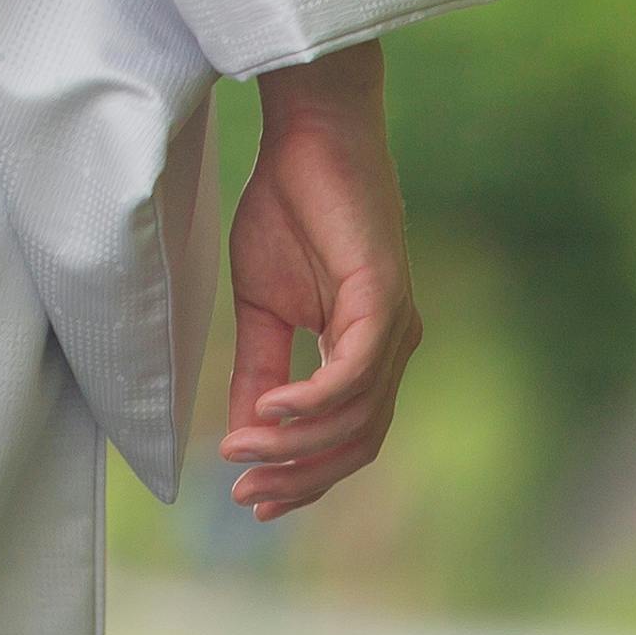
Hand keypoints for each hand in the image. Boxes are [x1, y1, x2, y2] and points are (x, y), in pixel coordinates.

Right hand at [221, 43, 417, 521]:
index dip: (303, 477)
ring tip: (241, 447)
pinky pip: (354, 373)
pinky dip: (311, 400)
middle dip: (301, 477)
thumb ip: (258, 369)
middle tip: (244, 495)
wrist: (308, 134)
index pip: (348, 438)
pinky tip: (269, 409)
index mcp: (367, 349)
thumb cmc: (287, 207)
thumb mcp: (260, 306)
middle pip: (359, 443)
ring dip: (296, 443)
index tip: (249, 500)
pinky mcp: (385, 297)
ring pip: (358, 417)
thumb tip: (243, 433)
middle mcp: (392, 345)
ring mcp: (394, 324)